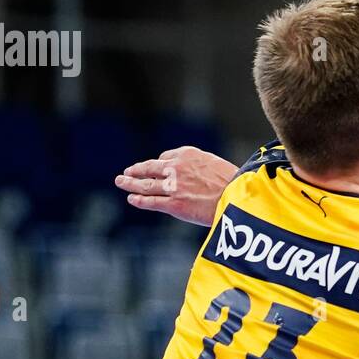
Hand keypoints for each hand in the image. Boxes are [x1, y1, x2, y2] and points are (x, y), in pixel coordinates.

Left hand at [114, 146, 236, 225]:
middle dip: (137, 170)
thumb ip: (201, 167)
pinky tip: (132, 199)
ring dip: (130, 183)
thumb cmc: (234, 183)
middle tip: (127, 172)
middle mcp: (177, 168)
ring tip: (121, 182)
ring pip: (145, 184)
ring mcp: (173, 186)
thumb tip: (196, 174)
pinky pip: (151, 201)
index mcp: (188, 154)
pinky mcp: (173, 204)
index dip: (161, 165)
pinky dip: (139, 200)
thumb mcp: (217, 165)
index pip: (167, 157)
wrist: (238, 197)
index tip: (158, 170)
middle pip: (150, 167)